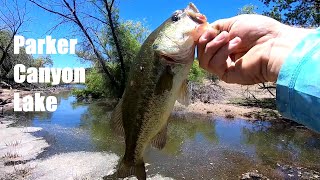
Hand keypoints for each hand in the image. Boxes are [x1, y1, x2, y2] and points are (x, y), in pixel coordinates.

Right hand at [197, 14, 312, 84]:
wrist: (275, 45)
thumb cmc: (260, 32)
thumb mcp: (235, 22)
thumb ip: (217, 27)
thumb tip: (202, 30)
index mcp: (226, 44)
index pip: (204, 44)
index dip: (201, 36)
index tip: (205, 28)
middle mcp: (224, 57)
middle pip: (201, 53)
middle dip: (205, 41)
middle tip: (219, 33)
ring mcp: (226, 67)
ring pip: (204, 61)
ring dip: (214, 46)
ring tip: (230, 38)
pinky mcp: (228, 76)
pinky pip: (214, 66)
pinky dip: (222, 53)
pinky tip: (235, 45)